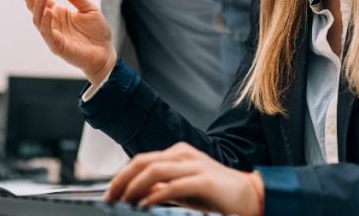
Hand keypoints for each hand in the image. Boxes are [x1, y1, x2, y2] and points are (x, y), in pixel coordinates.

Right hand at [14, 0, 115, 84]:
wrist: (105, 53)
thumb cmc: (97, 32)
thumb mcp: (88, 8)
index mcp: (57, 12)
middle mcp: (52, 22)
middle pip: (34, 6)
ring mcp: (53, 34)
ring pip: (38, 19)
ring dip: (38, 5)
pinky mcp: (57, 46)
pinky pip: (47, 34)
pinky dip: (46, 23)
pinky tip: (47, 12)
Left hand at [106, 143, 263, 215]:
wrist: (249, 196)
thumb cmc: (215, 195)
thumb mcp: (182, 190)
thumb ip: (161, 188)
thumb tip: (137, 194)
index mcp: (177, 154)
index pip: (141, 160)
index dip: (121, 177)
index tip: (110, 194)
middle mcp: (183, 155)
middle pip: (142, 162)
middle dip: (122, 180)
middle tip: (110, 198)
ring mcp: (194, 165)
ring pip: (154, 170)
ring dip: (134, 187)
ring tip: (124, 202)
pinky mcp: (203, 181)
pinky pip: (173, 186)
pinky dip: (155, 196)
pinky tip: (145, 206)